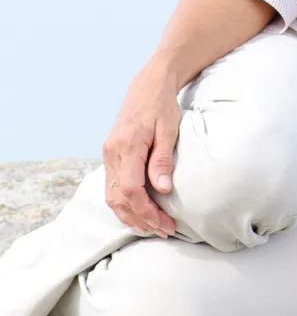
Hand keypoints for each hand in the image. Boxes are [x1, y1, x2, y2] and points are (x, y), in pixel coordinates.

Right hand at [102, 60, 181, 237]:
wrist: (148, 85)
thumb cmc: (162, 105)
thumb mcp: (169, 129)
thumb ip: (163, 159)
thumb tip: (162, 190)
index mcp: (127, 145)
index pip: (132, 190)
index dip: (148, 212)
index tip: (166, 223)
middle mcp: (112, 153)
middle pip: (119, 198)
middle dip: (141, 219)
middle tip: (164, 230)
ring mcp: (108, 154)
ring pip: (112, 196)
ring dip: (130, 215)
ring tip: (152, 227)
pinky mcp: (110, 155)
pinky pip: (112, 186)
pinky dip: (124, 203)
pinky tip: (139, 211)